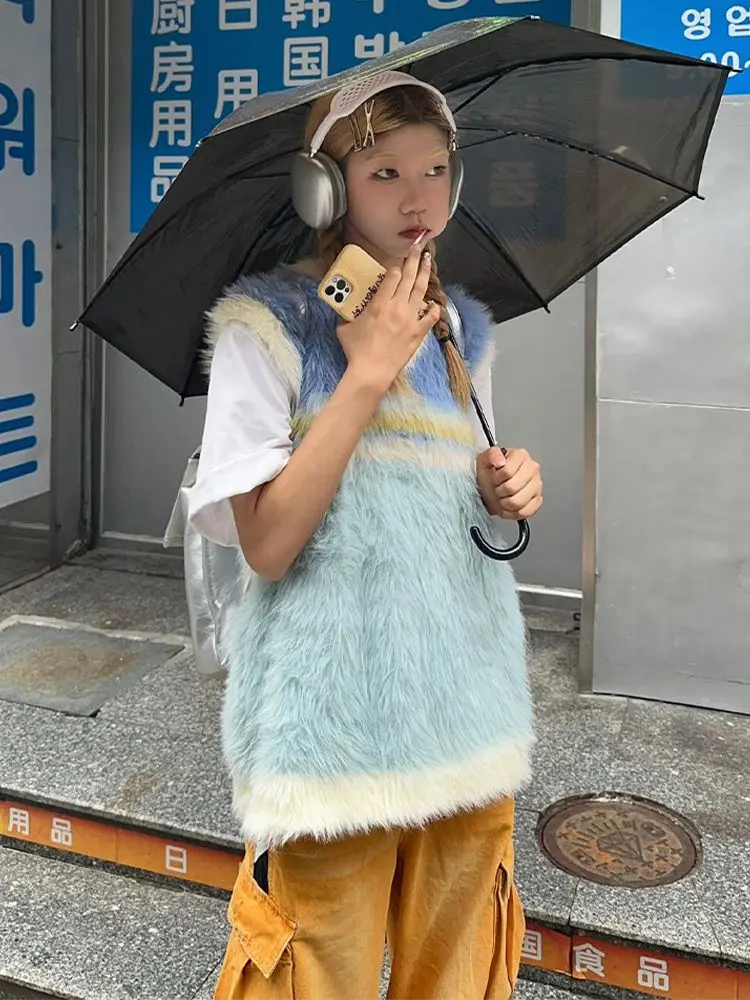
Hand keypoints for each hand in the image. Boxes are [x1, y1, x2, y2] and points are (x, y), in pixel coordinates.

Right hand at [337, 242, 439, 393]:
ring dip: (425, 274)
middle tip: (419, 248)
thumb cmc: (356, 351)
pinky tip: (434, 303)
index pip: (392, 277)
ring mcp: (410, 319)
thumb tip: (344, 310)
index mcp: (379, 304)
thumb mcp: (345, 328)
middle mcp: (397, 307)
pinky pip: (430, 318)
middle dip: (414, 259)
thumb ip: (348, 315)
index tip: (397, 265)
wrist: (372, 371)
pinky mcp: (417, 333)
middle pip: (409, 277)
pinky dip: (433, 309)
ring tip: (429, 261)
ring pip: (421, 291)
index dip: (395, 268)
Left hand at [476, 447, 542, 519]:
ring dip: (505, 503)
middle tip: (497, 488)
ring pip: (518, 502)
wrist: (490, 487)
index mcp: (521, 456)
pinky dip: (513, 512)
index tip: (494, 477)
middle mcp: (532, 469)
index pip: (507, 471)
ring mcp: (537, 485)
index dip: (496, 478)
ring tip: (503, 496)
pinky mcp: (537, 500)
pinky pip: (525, 512)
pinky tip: (509, 505)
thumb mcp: (484, 460)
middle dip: (500, 491)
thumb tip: (500, 461)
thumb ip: (491, 455)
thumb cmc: (489, 473)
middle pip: (512, 488)